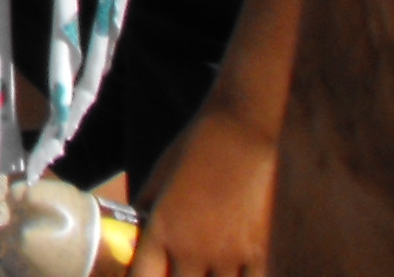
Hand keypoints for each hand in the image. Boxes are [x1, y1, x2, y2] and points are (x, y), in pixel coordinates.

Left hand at [134, 106, 278, 276]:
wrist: (242, 131)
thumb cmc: (197, 148)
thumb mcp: (160, 177)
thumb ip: (147, 208)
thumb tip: (133, 228)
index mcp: (161, 231)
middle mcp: (191, 250)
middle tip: (181, 271)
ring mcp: (227, 256)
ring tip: (204, 272)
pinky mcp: (259, 255)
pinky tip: (232, 275)